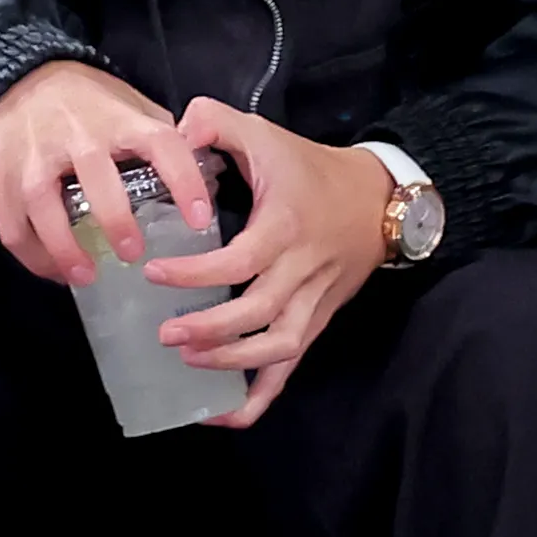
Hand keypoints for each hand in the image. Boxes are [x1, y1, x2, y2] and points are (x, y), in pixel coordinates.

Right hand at [0, 60, 213, 286]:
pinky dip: (32, 255)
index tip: (199, 219)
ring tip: (85, 276)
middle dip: (115, 221)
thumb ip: (161, 136)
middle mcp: (76, 134)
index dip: (184, 181)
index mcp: (119, 119)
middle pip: (96, 180)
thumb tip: (206, 177)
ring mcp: (32, 154)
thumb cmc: (87, 100)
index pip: (162, 145)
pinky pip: (12, 224)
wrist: (17, 76)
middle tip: (133, 254)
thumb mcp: (131, 105)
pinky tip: (53, 269)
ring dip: (63, 249)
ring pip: (43, 207)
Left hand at [142, 100, 393, 428]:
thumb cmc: (310, 169)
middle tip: (165, 334)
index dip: (199, 273)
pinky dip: (260, 397)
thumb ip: (217, 122)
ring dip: (233, 364)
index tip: (155, 274)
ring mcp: (314, 301)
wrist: (380, 198)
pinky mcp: (318, 321)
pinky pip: (291, 367)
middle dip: (211, 330)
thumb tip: (178, 127)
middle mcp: (304, 269)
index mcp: (287, 225)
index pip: (244, 259)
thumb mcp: (265, 133)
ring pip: (280, 347)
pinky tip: (224, 414)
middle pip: (261, 314)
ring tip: (187, 361)